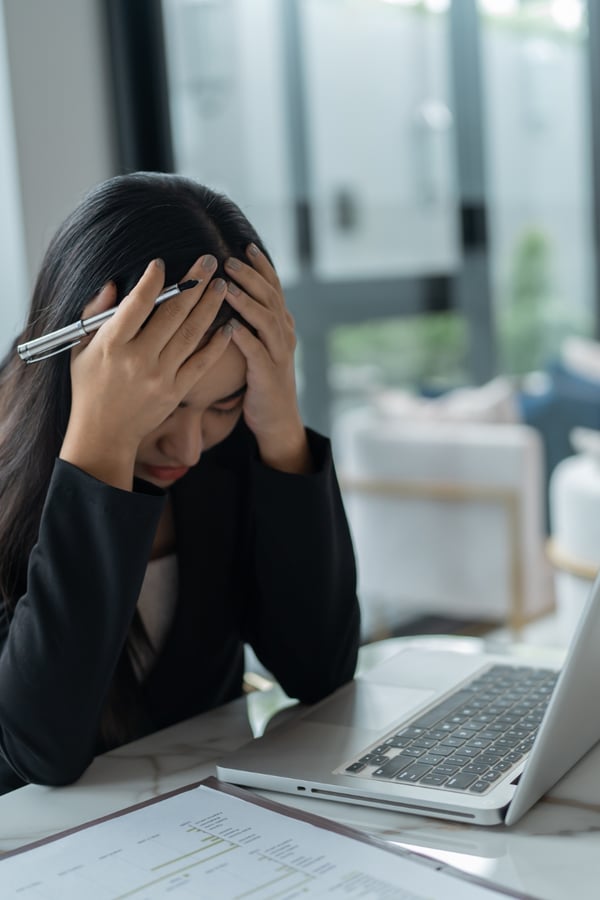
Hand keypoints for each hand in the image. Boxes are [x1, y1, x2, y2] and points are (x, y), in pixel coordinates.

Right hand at [60, 255, 231, 488]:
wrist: (104, 433)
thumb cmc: (89, 387)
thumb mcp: (80, 349)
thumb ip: (96, 314)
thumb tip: (114, 284)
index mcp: (112, 345)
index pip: (136, 305)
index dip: (152, 282)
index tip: (163, 263)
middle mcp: (138, 359)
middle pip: (172, 314)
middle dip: (193, 284)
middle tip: (209, 260)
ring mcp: (160, 376)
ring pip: (191, 334)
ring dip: (209, 306)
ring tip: (221, 285)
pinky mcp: (176, 391)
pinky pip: (201, 363)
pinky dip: (217, 344)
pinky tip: (229, 325)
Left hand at [224, 245, 311, 473]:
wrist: (277, 420)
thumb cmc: (260, 381)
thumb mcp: (260, 346)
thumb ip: (252, 322)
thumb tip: (230, 295)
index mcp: (282, 326)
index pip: (274, 288)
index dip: (261, 266)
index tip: (245, 246)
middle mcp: (284, 335)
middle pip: (270, 297)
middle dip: (249, 277)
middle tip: (228, 260)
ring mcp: (279, 354)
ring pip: (266, 319)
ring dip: (246, 301)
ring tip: (226, 286)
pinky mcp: (268, 374)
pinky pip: (257, 351)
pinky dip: (244, 337)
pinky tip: (229, 325)